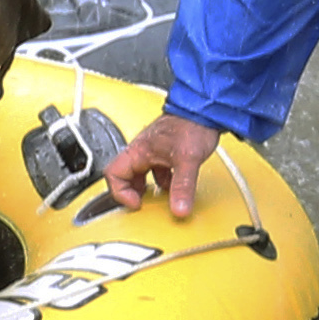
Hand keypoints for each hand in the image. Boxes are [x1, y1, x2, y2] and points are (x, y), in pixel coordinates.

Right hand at [102, 112, 221, 216]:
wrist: (205, 110)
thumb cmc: (191, 125)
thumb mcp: (187, 160)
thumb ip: (183, 187)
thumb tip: (179, 209)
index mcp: (138, 151)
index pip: (113, 174)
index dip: (120, 193)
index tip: (136, 204)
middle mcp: (141, 151)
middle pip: (124, 176)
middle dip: (132, 193)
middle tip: (143, 204)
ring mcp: (153, 151)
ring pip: (140, 174)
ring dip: (147, 188)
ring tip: (158, 199)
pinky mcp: (165, 152)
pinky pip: (156, 171)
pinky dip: (162, 182)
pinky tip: (174, 187)